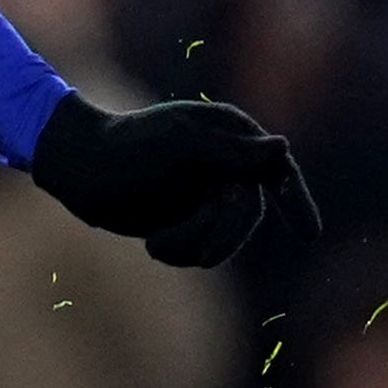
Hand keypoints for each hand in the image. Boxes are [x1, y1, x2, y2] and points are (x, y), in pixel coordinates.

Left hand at [29, 93, 318, 268]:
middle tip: (164, 246)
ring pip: (228, 238)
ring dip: (193, 246)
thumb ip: (231, 152)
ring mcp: (209, 193)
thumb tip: (282, 148)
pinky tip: (155, 246)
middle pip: (249, 214)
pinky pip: (204, 250)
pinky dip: (181, 252)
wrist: (79, 169)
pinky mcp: (190, 219)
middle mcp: (227, 164)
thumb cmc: (127, 149)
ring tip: (155, 246)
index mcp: (231, 135)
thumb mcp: (179, 146)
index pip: (277, 170)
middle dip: (214, 235)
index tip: (309, 237)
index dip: (297, 202)